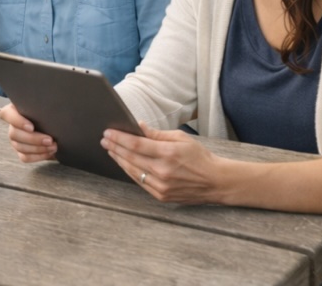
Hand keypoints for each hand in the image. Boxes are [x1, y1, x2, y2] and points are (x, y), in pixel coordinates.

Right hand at [0, 102, 56, 161]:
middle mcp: (13, 126)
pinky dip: (38, 156)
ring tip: (54, 146)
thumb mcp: (45, 105)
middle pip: (14, 134)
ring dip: (38, 149)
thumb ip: (43, 105)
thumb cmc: (49, 112)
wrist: (55, 125)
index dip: (17, 121)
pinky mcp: (21, 151)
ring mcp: (16, 140)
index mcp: (15, 110)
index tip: (31, 127)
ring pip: (20, 147)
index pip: (6, 114)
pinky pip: (25, 157)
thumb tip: (51, 107)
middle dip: (33, 139)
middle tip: (50, 140)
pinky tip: (50, 152)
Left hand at [101, 122, 221, 203]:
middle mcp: (163, 171)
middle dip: (115, 147)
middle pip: (131, 157)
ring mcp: (162, 186)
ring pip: (133, 171)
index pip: (136, 144)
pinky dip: (130, 172)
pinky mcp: (162, 196)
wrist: (216, 182)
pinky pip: (140, 182)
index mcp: (168, 153)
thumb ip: (157, 134)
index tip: (108, 133)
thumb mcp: (181, 138)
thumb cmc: (200, 157)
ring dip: (119, 160)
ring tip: (110, 150)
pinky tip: (124, 164)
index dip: (119, 138)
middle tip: (104, 139)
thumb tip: (138, 126)